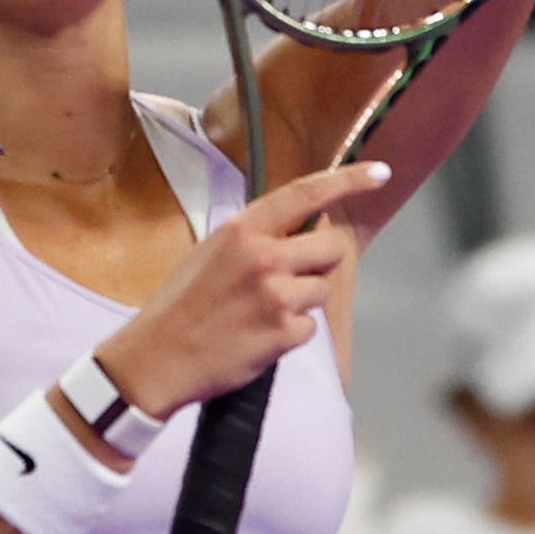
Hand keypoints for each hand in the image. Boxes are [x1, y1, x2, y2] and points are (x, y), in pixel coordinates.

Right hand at [94, 161, 391, 416]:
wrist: (154, 359)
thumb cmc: (178, 306)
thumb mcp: (210, 254)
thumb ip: (253, 240)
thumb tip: (294, 235)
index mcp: (242, 229)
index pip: (305, 194)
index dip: (348, 181)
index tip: (380, 173)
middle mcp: (263, 256)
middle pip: (329, 248)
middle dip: (319, 265)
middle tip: (289, 281)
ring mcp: (276, 295)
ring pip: (322, 291)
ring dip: (302, 304)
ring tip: (262, 314)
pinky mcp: (282, 333)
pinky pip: (308, 328)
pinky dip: (290, 336)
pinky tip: (258, 339)